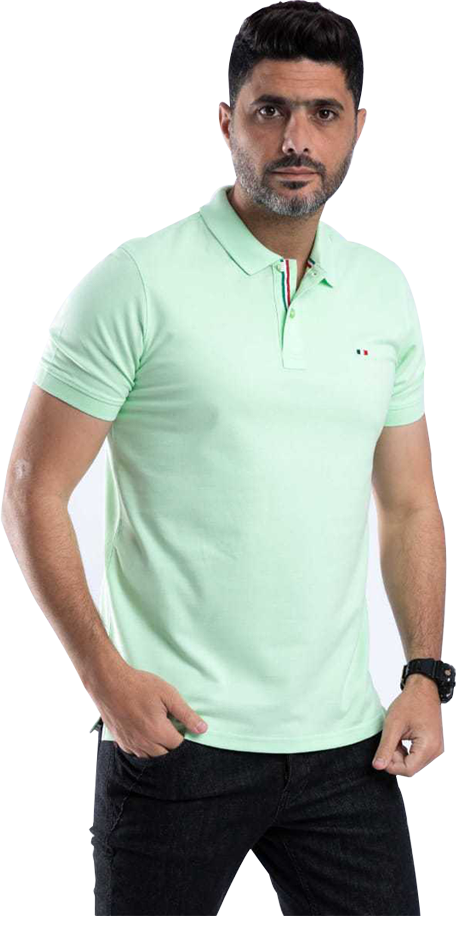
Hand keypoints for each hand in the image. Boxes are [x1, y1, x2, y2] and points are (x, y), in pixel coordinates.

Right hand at [90, 664, 207, 757]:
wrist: (108, 683)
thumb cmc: (139, 685)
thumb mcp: (167, 694)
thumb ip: (186, 714)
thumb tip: (202, 729)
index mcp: (158, 731)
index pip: (179, 746)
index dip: (184, 737)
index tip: (182, 727)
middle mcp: (144, 743)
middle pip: (166, 755)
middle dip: (172, 745)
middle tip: (171, 728)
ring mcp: (131, 744)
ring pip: (151, 757)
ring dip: (159, 749)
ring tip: (159, 731)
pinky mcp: (122, 742)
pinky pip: (137, 754)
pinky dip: (145, 748)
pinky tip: (146, 734)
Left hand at [371, 675, 444, 775]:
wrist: (424, 689)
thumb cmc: (410, 703)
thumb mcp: (393, 725)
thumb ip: (385, 748)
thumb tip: (378, 766)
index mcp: (428, 747)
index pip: (408, 770)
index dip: (392, 764)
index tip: (384, 751)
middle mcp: (436, 751)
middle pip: (411, 768)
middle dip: (396, 758)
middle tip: (389, 740)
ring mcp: (436, 748)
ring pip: (413, 763)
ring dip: (400, 754)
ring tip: (395, 736)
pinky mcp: (433, 745)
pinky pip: (417, 756)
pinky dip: (406, 751)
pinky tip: (401, 738)